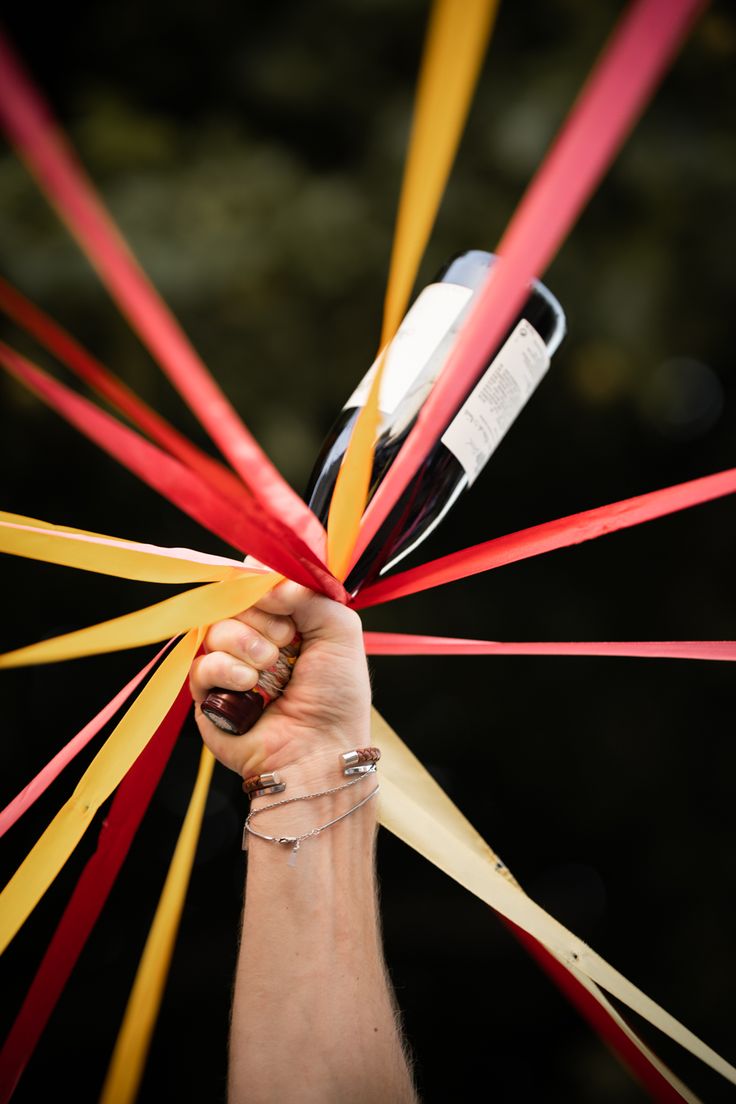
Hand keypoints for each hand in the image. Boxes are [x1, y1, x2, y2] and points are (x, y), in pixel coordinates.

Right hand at [190, 581, 370, 781]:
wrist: (318, 752)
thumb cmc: (337, 697)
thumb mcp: (339, 632)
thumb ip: (309, 593)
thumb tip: (265, 579)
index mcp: (287, 622)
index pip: (258, 583)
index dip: (263, 583)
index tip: (280, 596)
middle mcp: (256, 639)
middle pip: (234, 600)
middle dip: (262, 618)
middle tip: (287, 642)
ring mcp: (230, 665)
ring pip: (216, 628)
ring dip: (246, 644)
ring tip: (269, 668)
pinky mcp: (207, 693)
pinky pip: (201, 663)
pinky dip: (226, 670)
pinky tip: (248, 686)